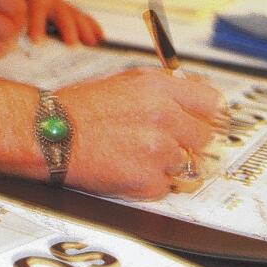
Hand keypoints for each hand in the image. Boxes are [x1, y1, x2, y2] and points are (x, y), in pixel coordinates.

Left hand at [4, 0, 102, 45]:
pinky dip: (92, 27)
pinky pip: (84, 18)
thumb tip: (4, 35)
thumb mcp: (8, 1)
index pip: (36, 10)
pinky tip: (100, 37)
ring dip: (84, 29)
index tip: (36, 41)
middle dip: (67, 28)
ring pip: (75, 15)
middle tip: (71, 43)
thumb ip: (9, 16)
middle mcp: (52, 0)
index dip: (36, 25)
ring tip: (90, 42)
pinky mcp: (71, 11)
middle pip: (62, 13)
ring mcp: (63, 5)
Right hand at [59, 68, 222, 199]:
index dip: (210, 114)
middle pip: (206, 137)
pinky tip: (132, 167)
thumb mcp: (126, 81)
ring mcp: (159, 151)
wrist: (53, 135)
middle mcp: (164, 116)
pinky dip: (154, 181)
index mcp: (160, 87)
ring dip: (172, 163)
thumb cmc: (82, 107)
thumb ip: (165, 87)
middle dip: (191, 141)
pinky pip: (168, 185)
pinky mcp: (149, 181)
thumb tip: (196, 94)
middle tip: (171, 142)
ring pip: (190, 164)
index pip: (213, 103)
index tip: (208, 121)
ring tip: (144, 154)